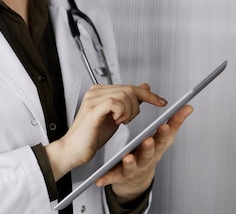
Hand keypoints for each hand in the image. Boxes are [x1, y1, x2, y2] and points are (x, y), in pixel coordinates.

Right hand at [45, 83, 166, 179]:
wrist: (74, 150)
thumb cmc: (92, 135)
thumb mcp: (117, 117)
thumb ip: (129, 102)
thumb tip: (144, 88)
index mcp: (100, 91)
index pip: (129, 87)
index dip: (148, 95)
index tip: (162, 102)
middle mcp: (96, 91)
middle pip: (129, 89)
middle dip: (136, 107)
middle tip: (128, 120)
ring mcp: (93, 98)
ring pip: (124, 95)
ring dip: (128, 111)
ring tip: (120, 121)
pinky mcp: (93, 109)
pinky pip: (115, 102)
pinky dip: (121, 112)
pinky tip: (116, 121)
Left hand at [96, 104, 192, 203]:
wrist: (137, 177)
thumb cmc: (150, 152)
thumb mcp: (163, 138)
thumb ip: (174, 122)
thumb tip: (188, 107)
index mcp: (156, 147)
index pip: (163, 139)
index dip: (165, 132)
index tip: (165, 125)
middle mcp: (146, 159)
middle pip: (149, 153)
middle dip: (149, 147)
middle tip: (147, 140)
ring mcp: (133, 168)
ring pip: (132, 166)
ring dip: (131, 162)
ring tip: (127, 157)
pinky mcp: (119, 175)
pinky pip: (113, 177)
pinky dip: (107, 178)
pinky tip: (100, 179)